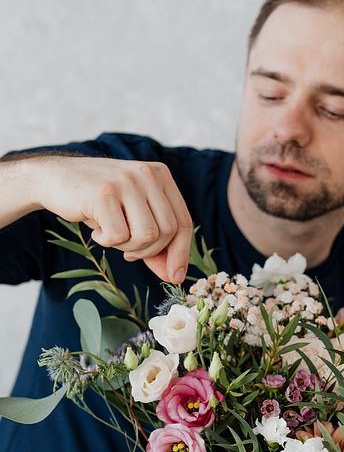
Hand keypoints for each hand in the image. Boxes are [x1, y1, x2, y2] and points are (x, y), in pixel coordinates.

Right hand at [36, 155, 192, 282]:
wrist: (53, 178)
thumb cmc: (98, 201)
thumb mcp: (132, 215)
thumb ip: (154, 241)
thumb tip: (174, 275)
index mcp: (160, 175)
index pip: (183, 221)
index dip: (181, 252)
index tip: (175, 277)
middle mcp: (147, 174)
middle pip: (167, 231)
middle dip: (149, 251)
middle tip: (127, 250)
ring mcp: (126, 182)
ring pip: (147, 235)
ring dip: (128, 246)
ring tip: (111, 235)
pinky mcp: (104, 193)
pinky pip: (119, 236)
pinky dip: (107, 241)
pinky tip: (96, 229)